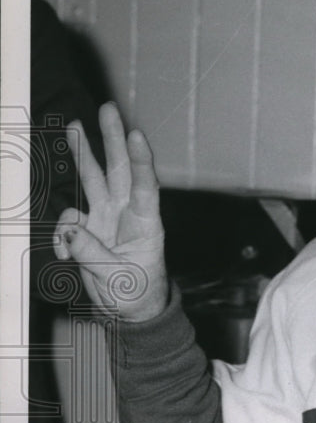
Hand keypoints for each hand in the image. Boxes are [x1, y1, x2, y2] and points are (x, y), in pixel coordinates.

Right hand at [54, 102, 168, 321]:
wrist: (129, 313)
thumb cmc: (136, 295)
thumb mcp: (118, 278)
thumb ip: (93, 254)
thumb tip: (71, 232)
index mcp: (146, 223)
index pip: (145, 186)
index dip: (141, 161)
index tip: (136, 135)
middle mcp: (127, 214)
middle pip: (119, 170)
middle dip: (112, 139)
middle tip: (109, 109)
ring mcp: (107, 218)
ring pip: (94, 180)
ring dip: (84, 154)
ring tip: (74, 127)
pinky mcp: (90, 229)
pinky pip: (69, 220)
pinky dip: (61, 233)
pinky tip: (64, 254)